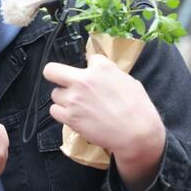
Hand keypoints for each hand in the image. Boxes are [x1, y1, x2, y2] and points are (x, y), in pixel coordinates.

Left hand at [43, 54, 165, 190]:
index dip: (90, 67)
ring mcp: (74, 99)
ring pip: (55, 94)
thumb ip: (109, 73)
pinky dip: (62, 113)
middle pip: (51, 70)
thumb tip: (98, 71)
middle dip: (56, 75)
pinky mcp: (70, 117)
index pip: (88, 58)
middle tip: (63, 82)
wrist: (137, 132)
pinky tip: (73, 115)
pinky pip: (54, 110)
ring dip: (64, 98)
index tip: (94, 75)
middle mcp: (83, 80)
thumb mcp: (127, 80)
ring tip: (78, 105)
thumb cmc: (138, 107)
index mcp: (101, 68)